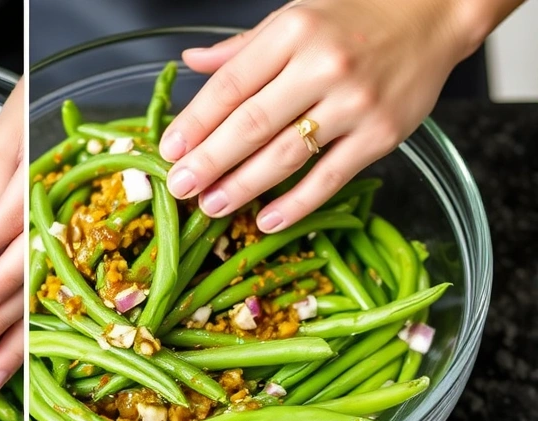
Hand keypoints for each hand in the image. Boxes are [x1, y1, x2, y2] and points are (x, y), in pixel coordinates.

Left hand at [160, 0, 480, 232]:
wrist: (433, 15)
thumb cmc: (356, 17)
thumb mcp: (293, 17)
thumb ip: (242, 48)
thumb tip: (190, 62)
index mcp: (292, 33)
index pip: (231, 85)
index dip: (195, 122)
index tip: (169, 149)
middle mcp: (323, 67)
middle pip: (251, 124)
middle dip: (209, 161)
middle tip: (180, 187)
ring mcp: (355, 103)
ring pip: (286, 155)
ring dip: (242, 186)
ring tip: (211, 206)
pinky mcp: (382, 135)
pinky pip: (330, 177)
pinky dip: (297, 204)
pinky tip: (267, 220)